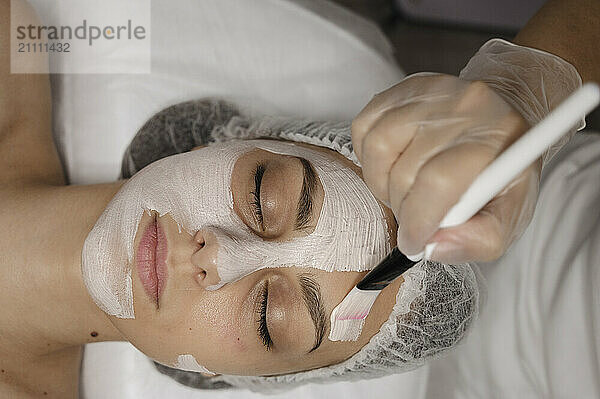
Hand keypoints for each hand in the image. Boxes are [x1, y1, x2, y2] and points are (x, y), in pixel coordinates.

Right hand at [352, 73, 541, 262]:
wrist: (500, 118)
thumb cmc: (502, 170)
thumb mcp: (510, 215)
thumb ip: (479, 240)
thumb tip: (433, 247)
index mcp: (494, 139)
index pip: (439, 182)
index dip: (418, 219)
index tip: (413, 240)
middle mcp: (462, 107)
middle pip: (405, 171)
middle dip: (402, 207)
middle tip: (415, 215)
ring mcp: (429, 92)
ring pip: (377, 147)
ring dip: (381, 182)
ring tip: (402, 189)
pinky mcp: (403, 88)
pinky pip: (364, 127)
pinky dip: (369, 156)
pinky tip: (392, 162)